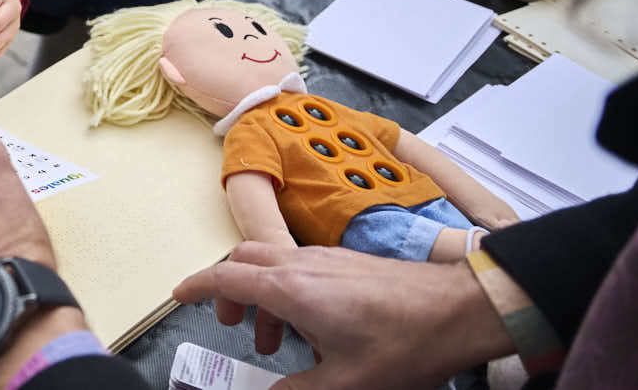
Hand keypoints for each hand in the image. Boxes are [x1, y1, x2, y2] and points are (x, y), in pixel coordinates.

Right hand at [172, 241, 513, 387]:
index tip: (179, 295)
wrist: (458, 311)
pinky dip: (287, 288)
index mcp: (291, 289)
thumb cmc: (405, 342)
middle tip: (231, 324)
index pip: (225, 278)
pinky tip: (312, 325)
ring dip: (260, 294)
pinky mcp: (346, 262)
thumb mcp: (344, 382)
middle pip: (243, 261)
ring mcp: (325, 259)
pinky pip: (299, 265)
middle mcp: (301, 264)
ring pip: (271, 262)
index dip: (197, 286)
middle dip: (227, 290)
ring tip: (275, 338)